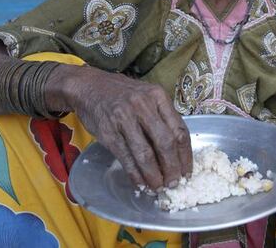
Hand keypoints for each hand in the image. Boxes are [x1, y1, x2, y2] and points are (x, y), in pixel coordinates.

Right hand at [67, 68, 192, 189]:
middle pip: (165, 143)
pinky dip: (135, 175)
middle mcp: (143, 106)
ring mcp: (124, 118)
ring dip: (154, 176)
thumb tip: (178, 153)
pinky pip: (126, 158)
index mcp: (158, 96)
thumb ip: (163, 118)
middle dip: (172, 168)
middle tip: (174, 184)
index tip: (187, 172)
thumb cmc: (123, 94)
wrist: (89, 86)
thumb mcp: (147, 97)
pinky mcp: (109, 132)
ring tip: (159, 188)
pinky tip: (141, 184)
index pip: (179, 130)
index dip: (185, 156)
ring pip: (145, 154)